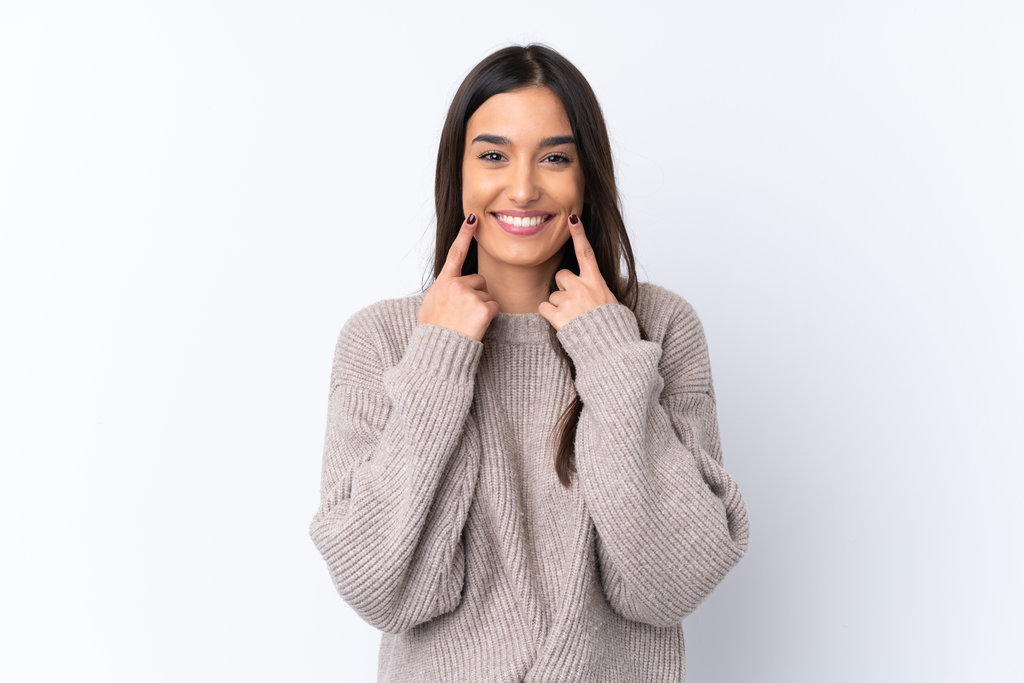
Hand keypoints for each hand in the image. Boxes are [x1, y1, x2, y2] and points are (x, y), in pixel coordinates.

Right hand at [417, 214, 499, 341]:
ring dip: (481, 307)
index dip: (464, 234)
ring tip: (466, 321)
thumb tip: (446, 290)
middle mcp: (456, 285)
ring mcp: (469, 296)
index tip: (473, 218)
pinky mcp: (482, 308)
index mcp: (443, 283)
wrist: (438, 351)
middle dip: (476, 294)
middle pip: (478, 280)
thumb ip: (440, 292)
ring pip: (486, 295)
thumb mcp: (428, 306)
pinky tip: (475, 326)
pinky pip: (493, 308)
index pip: (455, 253)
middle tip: (463, 313)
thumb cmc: (433, 333)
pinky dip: (488, 318)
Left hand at [538, 214, 617, 331]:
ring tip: (573, 319)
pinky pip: (544, 308)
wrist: (611, 349)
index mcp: (597, 282)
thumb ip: (599, 292)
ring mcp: (569, 301)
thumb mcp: (613, 303)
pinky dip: (549, 315)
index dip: (579, 234)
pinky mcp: (558, 316)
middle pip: (561, 276)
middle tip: (575, 304)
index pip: (586, 253)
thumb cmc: (614, 328)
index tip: (572, 218)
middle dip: (563, 288)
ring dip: (558, 306)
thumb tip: (594, 291)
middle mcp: (582, 287)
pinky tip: (562, 323)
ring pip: (553, 295)